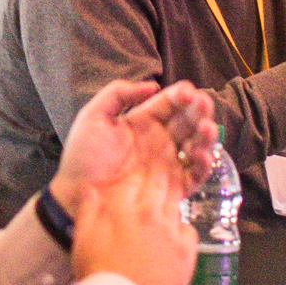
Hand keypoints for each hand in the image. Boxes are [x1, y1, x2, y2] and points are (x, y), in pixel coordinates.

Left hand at [49, 78, 214, 213]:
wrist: (78, 199)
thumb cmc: (84, 159)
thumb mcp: (93, 117)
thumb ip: (118, 93)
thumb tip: (152, 85)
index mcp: (142, 123)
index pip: (168, 104)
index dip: (180, 96)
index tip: (188, 91)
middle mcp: (159, 142)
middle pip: (186, 121)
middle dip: (198, 110)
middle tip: (204, 103)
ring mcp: (168, 164)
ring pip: (195, 145)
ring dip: (205, 135)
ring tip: (207, 127)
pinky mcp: (173, 188)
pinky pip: (195, 175)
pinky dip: (203, 164)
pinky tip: (202, 153)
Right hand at [65, 127, 197, 284]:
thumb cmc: (100, 277)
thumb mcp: (83, 239)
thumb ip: (88, 208)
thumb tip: (89, 185)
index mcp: (124, 209)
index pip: (135, 176)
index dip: (140, 165)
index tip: (143, 158)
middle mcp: (151, 215)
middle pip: (161, 182)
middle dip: (162, 170)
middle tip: (164, 162)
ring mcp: (171, 233)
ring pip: (176, 203)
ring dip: (172, 197)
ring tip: (168, 195)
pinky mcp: (186, 252)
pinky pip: (188, 229)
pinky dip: (182, 228)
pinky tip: (174, 233)